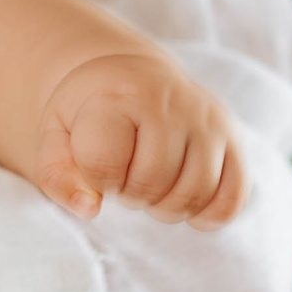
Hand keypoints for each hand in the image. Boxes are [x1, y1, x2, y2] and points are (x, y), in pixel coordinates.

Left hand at [33, 52, 245, 228]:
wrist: (132, 77)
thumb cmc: (90, 111)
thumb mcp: (56, 132)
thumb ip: (56, 174)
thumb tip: (90, 209)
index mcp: (121, 94)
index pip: (104, 163)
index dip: (94, 178)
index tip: (95, 162)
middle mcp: (173, 103)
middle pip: (151, 183)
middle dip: (129, 194)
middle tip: (124, 176)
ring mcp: (209, 122)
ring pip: (194, 194)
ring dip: (165, 207)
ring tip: (150, 186)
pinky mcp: (234, 141)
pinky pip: (232, 199)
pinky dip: (207, 214)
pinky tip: (184, 202)